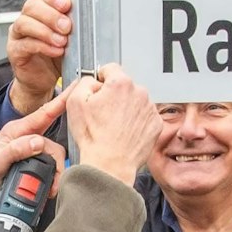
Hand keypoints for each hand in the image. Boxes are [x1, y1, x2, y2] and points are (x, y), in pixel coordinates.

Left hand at [0, 84, 73, 206]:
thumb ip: (17, 149)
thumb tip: (38, 142)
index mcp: (17, 130)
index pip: (44, 113)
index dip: (62, 100)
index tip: (77, 88)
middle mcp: (25, 137)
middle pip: (53, 144)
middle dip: (56, 163)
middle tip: (54, 181)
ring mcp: (28, 150)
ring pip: (52, 157)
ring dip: (53, 174)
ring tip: (48, 188)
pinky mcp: (30, 162)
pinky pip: (47, 167)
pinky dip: (50, 177)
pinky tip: (46, 187)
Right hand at [6, 0, 72, 108]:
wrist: (43, 80)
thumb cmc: (57, 58)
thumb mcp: (71, 40)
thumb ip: (74, 28)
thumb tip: (87, 19)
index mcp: (42, 11)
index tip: (67, 6)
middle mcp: (27, 19)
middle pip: (32, 6)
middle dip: (51, 15)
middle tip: (67, 27)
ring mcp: (18, 34)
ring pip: (24, 23)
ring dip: (45, 31)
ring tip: (61, 42)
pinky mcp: (14, 50)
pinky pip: (25, 44)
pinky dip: (42, 46)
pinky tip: (55, 51)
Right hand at [68, 64, 159, 181]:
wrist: (109, 164)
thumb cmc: (93, 137)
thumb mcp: (75, 101)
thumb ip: (84, 81)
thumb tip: (94, 80)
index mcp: (120, 83)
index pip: (110, 68)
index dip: (101, 78)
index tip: (99, 89)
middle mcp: (139, 92)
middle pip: (124, 86)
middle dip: (114, 95)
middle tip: (103, 114)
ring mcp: (150, 108)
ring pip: (135, 101)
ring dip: (126, 108)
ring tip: (114, 125)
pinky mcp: (156, 124)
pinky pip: (144, 116)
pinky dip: (136, 121)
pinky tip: (124, 132)